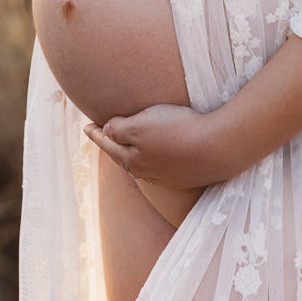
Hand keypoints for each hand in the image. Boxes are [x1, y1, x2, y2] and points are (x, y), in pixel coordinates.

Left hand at [85, 104, 231, 188]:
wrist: (216, 148)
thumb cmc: (176, 131)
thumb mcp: (140, 126)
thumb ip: (119, 129)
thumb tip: (107, 130)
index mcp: (131, 158)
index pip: (108, 143)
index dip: (96, 133)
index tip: (86, 126)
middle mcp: (146, 170)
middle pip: (122, 156)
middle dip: (111, 144)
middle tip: (102, 134)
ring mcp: (166, 174)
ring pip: (141, 162)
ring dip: (130, 152)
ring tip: (126, 144)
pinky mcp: (184, 173)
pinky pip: (160, 164)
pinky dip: (151, 156)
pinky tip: (157, 153)